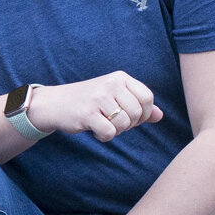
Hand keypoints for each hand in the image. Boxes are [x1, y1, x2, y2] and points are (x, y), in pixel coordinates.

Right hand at [24, 72, 164, 141]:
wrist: (55, 103)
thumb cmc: (89, 101)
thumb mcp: (114, 97)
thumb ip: (137, 105)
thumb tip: (160, 116)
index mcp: (120, 78)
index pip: (147, 97)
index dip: (143, 113)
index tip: (131, 118)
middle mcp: (110, 84)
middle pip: (137, 113)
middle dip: (129, 125)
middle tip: (114, 123)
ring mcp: (99, 98)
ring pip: (124, 124)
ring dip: (116, 131)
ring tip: (104, 125)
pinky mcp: (88, 113)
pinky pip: (109, 132)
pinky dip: (104, 137)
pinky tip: (95, 130)